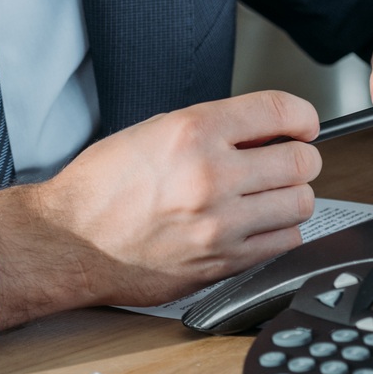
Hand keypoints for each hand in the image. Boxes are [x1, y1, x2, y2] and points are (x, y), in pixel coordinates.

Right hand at [0, 90, 322, 325]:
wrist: (70, 242)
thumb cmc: (101, 187)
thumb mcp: (152, 131)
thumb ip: (213, 127)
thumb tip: (265, 132)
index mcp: (192, 132)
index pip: (281, 111)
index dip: (302, 117)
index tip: (302, 125)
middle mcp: (210, 176)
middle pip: (302, 161)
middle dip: (298, 158)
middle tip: (284, 161)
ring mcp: (219, 224)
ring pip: (301, 204)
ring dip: (290, 197)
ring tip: (267, 195)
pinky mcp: (222, 262)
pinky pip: (285, 243)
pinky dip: (279, 231)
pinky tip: (257, 225)